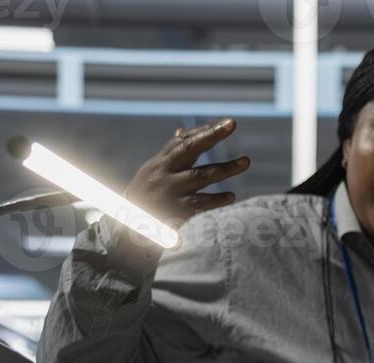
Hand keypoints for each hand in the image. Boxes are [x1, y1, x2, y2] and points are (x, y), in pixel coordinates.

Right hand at [124, 118, 249, 226]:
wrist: (128, 228)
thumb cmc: (145, 197)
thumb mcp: (153, 173)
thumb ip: (170, 155)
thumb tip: (182, 131)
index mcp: (159, 163)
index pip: (183, 142)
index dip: (204, 131)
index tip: (227, 123)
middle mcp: (162, 173)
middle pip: (188, 149)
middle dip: (211, 136)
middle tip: (232, 124)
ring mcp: (168, 191)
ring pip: (199, 176)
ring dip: (224, 168)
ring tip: (246, 161)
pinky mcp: (173, 212)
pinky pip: (198, 204)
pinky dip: (215, 200)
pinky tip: (231, 197)